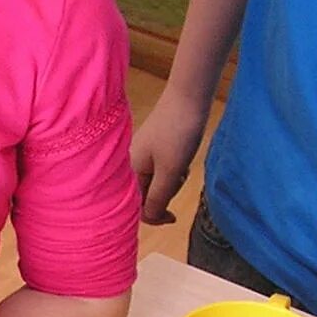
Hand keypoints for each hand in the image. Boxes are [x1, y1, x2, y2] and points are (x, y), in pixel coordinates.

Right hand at [129, 82, 212, 224]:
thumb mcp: (170, 172)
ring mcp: (140, 155)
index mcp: (127, 171)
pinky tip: (181, 157)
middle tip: (179, 178)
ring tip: (182, 165)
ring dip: (171, 182)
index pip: (135, 207)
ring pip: (154, 183)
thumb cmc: (178, 133)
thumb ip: (157, 199)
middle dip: (164, 194)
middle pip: (145, 196)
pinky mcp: (151, 148)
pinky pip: (159, 170)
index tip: (173, 216)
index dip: (154, 215)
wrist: (188, 97)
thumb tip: (150, 219)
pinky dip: (172, 170)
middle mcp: (129, 164)